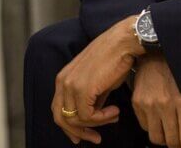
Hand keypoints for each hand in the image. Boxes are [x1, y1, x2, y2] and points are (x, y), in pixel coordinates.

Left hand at [52, 16, 144, 143]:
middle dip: (79, 132)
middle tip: (95, 138)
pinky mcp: (83, 88)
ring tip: (113, 117)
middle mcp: (63, 81)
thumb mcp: (98, 83)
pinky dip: (102, 118)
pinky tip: (115, 111)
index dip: (69, 127)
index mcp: (64, 79)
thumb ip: (91, 100)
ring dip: (96, 124)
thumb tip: (92, 117)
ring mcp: (71, 85)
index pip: (58, 110)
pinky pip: (88, 115)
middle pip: (61, 118)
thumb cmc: (114, 59)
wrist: (122, 43)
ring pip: (75, 119)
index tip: (83, 136)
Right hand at [132, 54, 180, 147]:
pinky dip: (151, 126)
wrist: (157, 51)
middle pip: (171, 141)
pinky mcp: (137, 102)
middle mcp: (164, 105)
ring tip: (168, 132)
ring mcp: (148, 104)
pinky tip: (157, 118)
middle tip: (180, 141)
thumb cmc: (178, 71)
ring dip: (163, 138)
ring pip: (155, 137)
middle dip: (177, 144)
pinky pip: (144, 125)